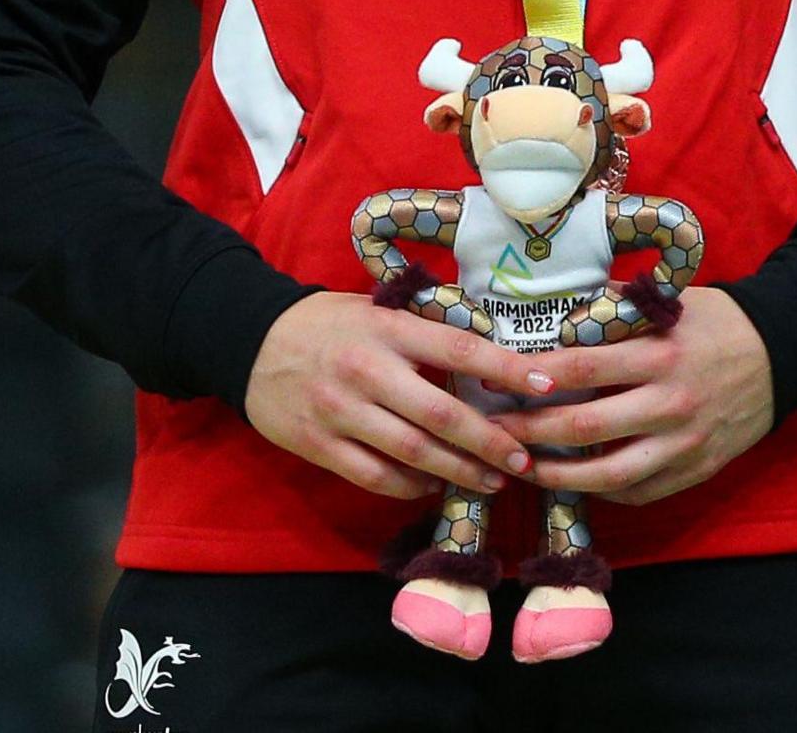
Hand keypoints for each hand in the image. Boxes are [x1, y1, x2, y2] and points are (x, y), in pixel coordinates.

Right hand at [243, 290, 548, 500]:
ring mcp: (340, 412)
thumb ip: (426, 330)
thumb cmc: (330, 324)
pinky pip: (374, 476)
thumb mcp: (379, 310)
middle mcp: (367, 371)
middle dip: (490, 442)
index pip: (459, 350)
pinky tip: (435, 486)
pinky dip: (410, 486)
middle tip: (524, 459)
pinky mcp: (318, 445)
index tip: (546, 385)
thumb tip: (493, 351)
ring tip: (492, 481)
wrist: (250, 342)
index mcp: (389, 330)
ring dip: (458, 472)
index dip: (507, 369)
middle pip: (441, 414)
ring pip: (412, 453)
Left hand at [509, 288, 777, 505]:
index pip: (581, 367)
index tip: (498, 381)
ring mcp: (684, 442)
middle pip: (582, 426)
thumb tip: (555, 311)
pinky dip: (602, 491)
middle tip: (493, 430)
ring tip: (524, 467)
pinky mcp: (696, 469)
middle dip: (528, 431)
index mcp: (661, 353)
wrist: (784, 353)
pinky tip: (577, 480)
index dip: (533, 377)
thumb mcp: (672, 304)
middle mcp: (670, 402)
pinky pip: (638, 491)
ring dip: (555, 474)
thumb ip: (617, 310)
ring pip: (605, 475)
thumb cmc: (719, 323)